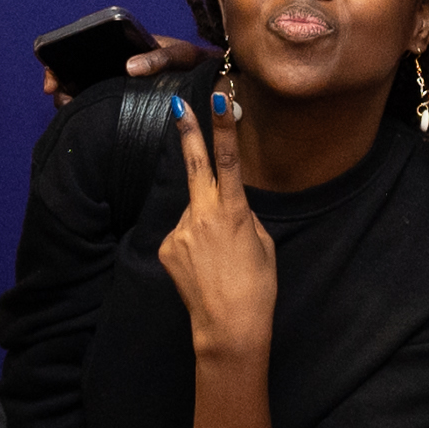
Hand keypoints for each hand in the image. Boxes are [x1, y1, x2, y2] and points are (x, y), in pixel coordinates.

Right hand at [43, 31, 212, 110]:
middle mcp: (113, 66)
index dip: (59, 64)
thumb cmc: (193, 63)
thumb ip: (159, 57)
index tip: (53, 80)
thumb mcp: (180, 54)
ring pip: (84, 94)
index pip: (80, 50)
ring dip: (71, 102)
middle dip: (61, 87)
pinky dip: (88, 113)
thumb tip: (130, 67)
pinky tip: (88, 120)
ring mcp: (116, 86)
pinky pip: (99, 108)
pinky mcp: (123, 104)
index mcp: (121, 47)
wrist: (210, 82)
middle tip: (62, 99)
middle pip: (75, 75)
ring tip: (74, 110)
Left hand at [154, 89, 276, 360]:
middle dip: (187, 133)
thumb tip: (227, 207)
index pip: (228, 160)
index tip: (217, 98)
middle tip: (177, 105)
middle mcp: (201, 216)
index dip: (223, 127)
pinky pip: (182, 234)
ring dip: (205, 223)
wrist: (228, 329)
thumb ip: (243, 216)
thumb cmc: (257, 288)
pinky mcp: (166, 248)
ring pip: (193, 211)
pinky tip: (204, 267)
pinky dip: (194, 244)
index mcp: (232, 212)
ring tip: (219, 258)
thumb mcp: (262, 244)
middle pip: (194, 165)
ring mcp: (179, 232)